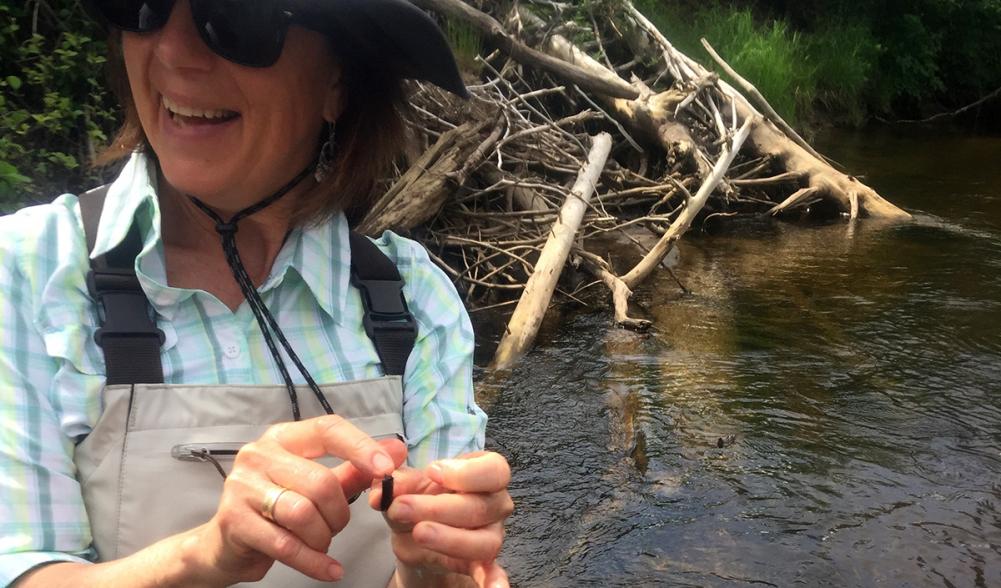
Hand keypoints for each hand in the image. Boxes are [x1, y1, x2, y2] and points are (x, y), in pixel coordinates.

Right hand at [181, 416, 406, 585]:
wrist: (224, 546)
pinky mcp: (234, 521)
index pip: (327, 429)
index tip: (387, 468)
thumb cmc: (278, 509)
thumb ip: (355, 468)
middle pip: (320, 481)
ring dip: (323, 536)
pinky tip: (330, 570)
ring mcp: (242, 487)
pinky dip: (315, 562)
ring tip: (321, 542)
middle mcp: (258, 455)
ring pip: (303, 513)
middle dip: (339, 513)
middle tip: (337, 526)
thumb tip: (397, 450)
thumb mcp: (317, 484)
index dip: (360, 447)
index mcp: (283, 438)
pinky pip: (287, 545)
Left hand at [371, 451, 513, 587]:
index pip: (493, 469)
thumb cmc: (419, 499)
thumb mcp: (405, 485)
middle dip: (438, 508)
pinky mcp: (482, 563)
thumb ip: (397, 482)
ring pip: (484, 542)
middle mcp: (495, 503)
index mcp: (484, 474)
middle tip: (402, 507)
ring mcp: (491, 534)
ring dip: (449, 539)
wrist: (414, 532)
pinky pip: (491, 573)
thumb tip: (382, 490)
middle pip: (481, 507)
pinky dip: (493, 582)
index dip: (466, 472)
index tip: (432, 473)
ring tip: (418, 533)